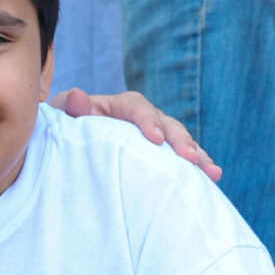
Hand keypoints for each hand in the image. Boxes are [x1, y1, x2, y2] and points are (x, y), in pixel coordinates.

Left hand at [53, 87, 221, 180]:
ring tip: (212, 172)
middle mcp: (142, 118)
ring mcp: (155, 136)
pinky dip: (197, 166)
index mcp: (118, 106)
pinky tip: (213, 179)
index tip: (155, 139)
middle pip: (166, 123)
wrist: (68, 147)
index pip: (137, 107)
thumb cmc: (65, 130)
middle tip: (189, 159)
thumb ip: (69, 108)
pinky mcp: (160, 155)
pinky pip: (182, 159)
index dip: (148, 121)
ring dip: (197, 155)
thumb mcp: (62, 118)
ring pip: (180, 141)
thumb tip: (77, 95)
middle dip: (180, 141)